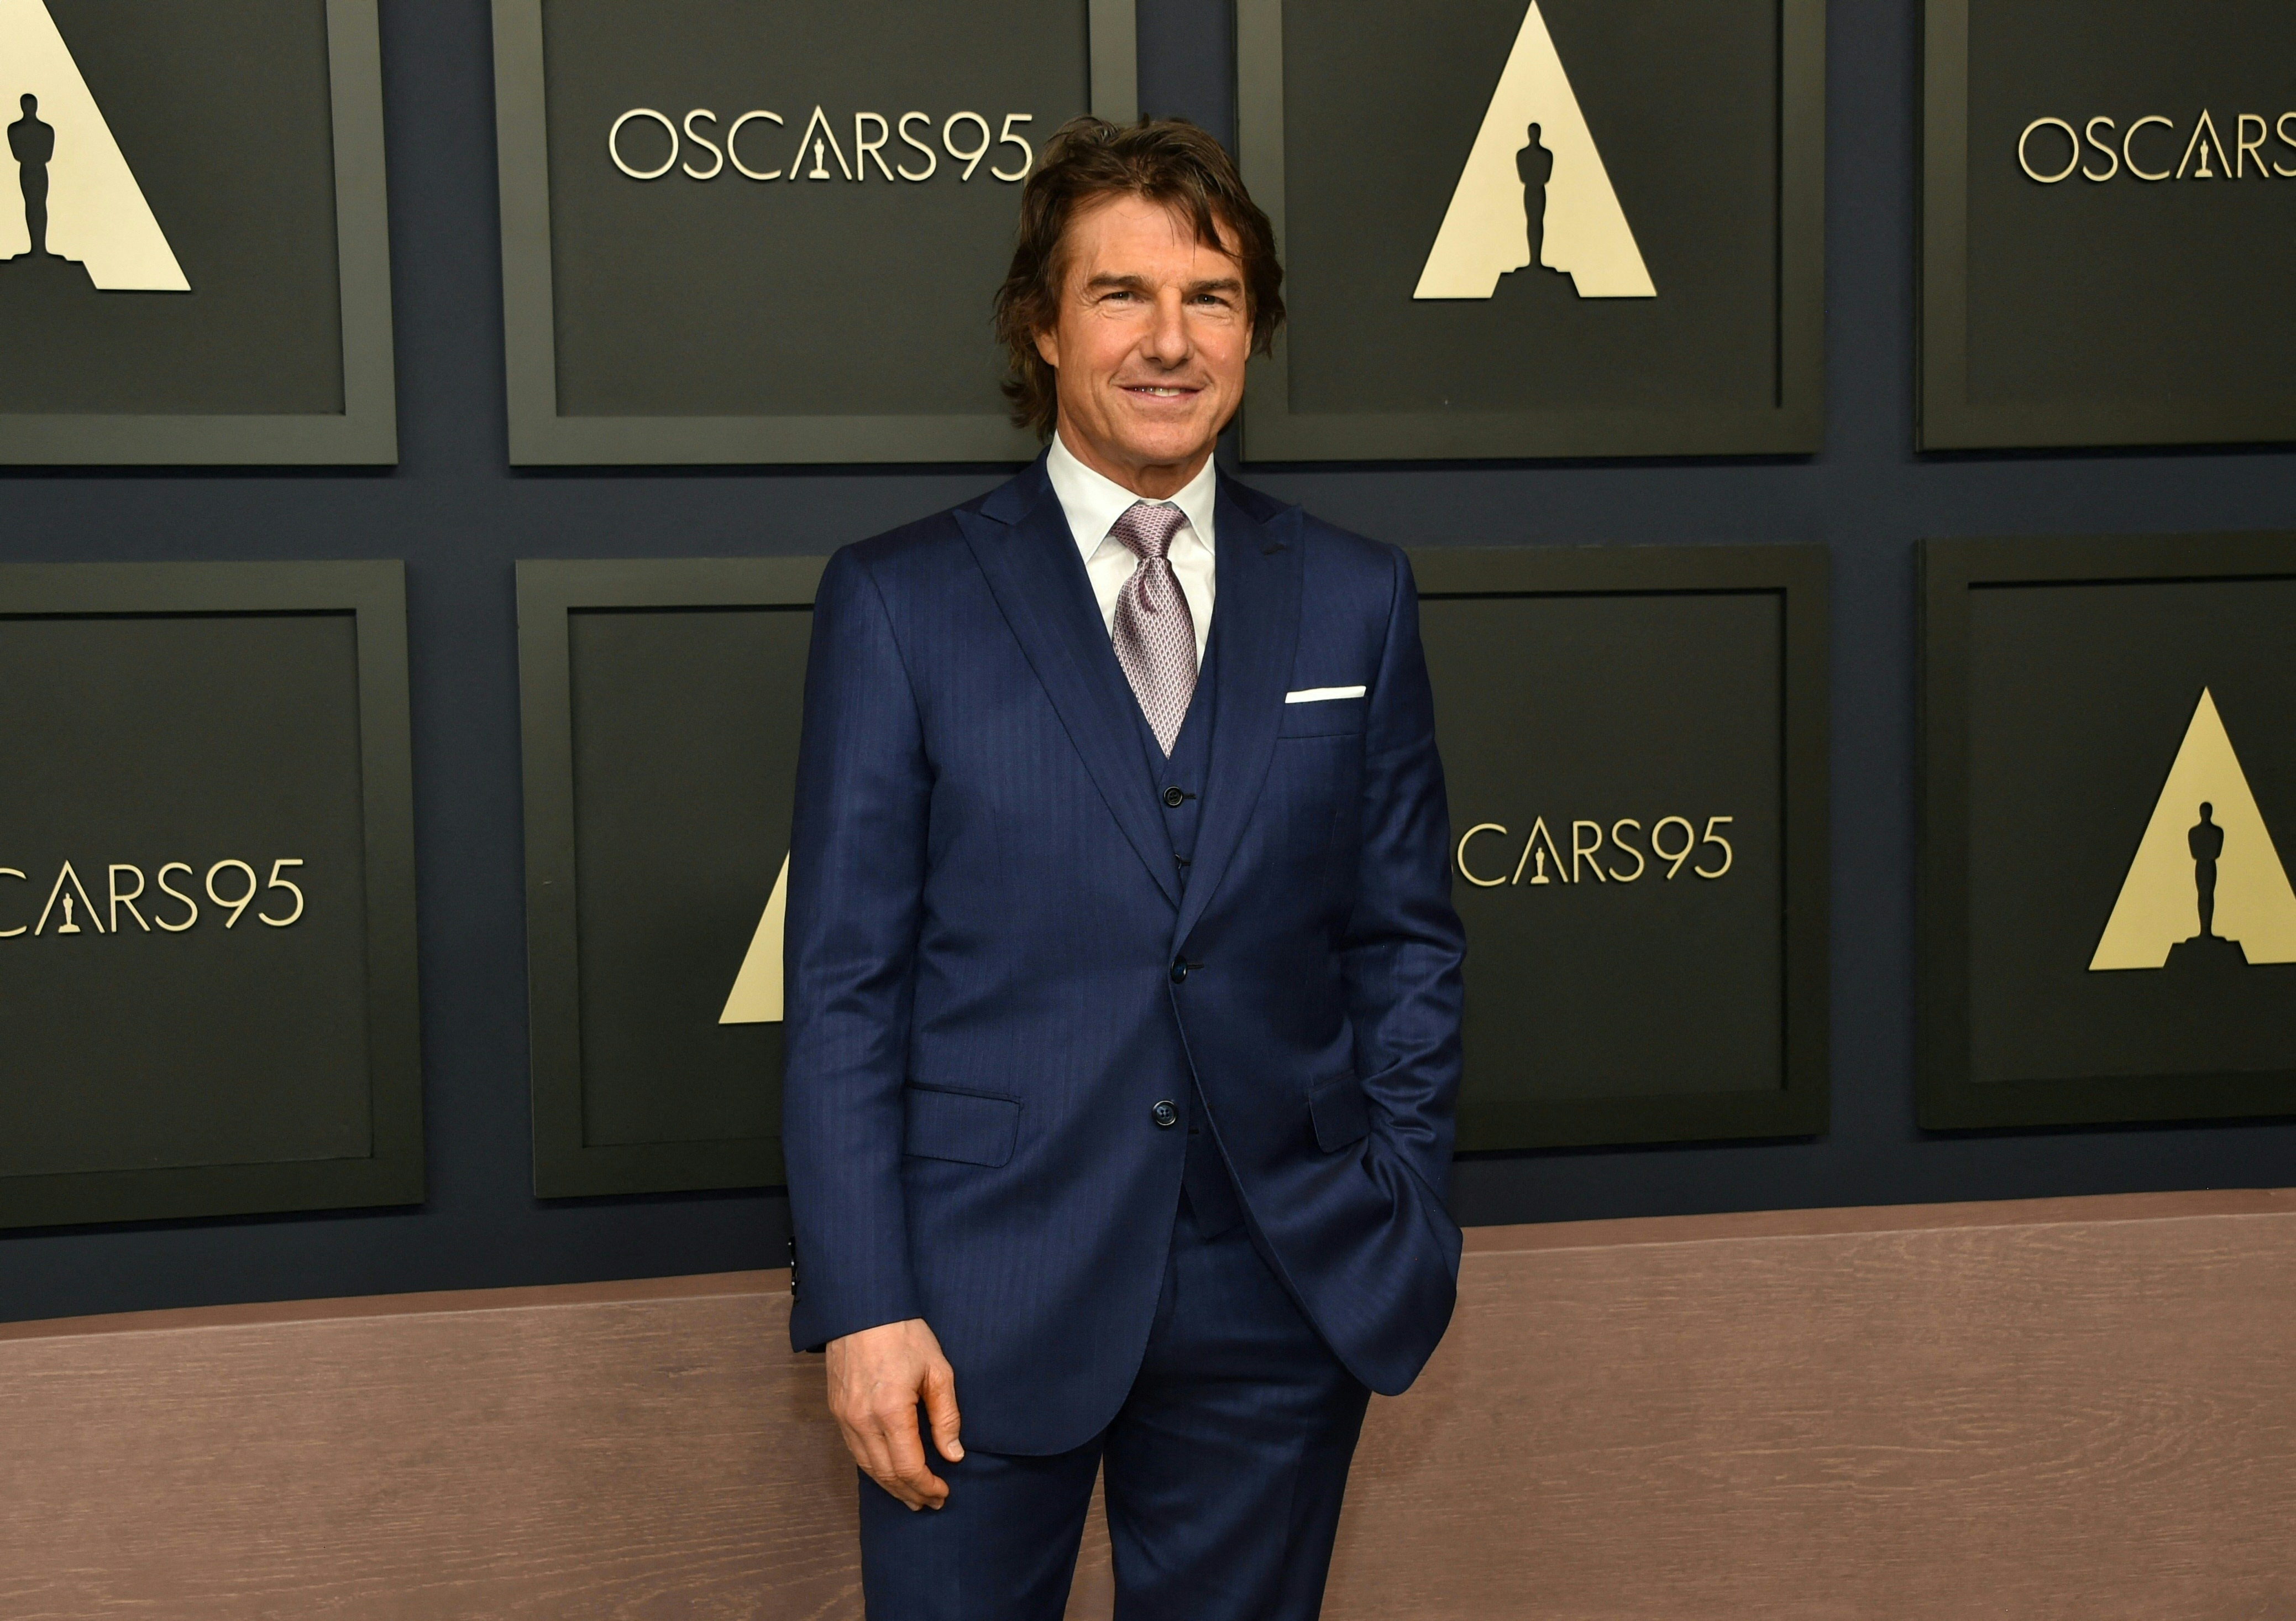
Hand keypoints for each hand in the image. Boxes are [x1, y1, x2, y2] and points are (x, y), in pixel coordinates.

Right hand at [825, 1317, 962, 1510]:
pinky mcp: (836, 1410)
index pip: (909, 1468)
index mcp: (890, 1411)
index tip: (944, 1492)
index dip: (927, 1486)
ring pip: (867, 1467)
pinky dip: (873, 1468)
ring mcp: (844, 1417)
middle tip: (932, 1502)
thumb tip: (953, 1455)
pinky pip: (854, 1451)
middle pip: (886, 1474)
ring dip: (891, 1487)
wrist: (862, 1307)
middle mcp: (862, 1420)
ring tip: (912, 1497)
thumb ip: (946, 1416)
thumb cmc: (904, 1334)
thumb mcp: (938, 1370)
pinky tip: (888, 1473)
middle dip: (911, 1493)